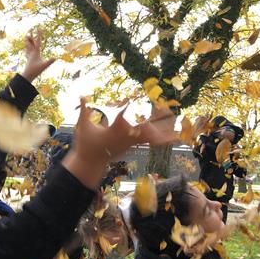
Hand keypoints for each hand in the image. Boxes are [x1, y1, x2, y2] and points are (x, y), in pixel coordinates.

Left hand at [20, 29, 55, 81]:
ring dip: (27, 41)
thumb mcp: (44, 66)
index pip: (38, 41)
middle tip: (31, 29)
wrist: (27, 75)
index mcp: (36, 52)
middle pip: (30, 42)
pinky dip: (27, 49)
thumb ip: (50, 61)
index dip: (39, 34)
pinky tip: (26, 49)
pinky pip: (27, 52)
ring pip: (27, 46)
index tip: (40, 27)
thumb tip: (56, 58)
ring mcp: (29, 55)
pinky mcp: (28, 59)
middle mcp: (31, 52)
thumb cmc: (35, 70)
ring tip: (26, 36)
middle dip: (31, 35)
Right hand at [62, 98, 177, 187]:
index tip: (136, 96)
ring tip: (178, 124)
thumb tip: (81, 95)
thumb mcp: (83, 127)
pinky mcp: (133, 145)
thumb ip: (83, 110)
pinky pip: (150, 141)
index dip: (130, 104)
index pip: (126, 114)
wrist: (90, 163)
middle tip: (170, 109)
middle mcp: (126, 136)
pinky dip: (162, 139)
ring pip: (151, 135)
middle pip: (146, 126)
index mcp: (114, 129)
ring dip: (164, 129)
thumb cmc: (85, 145)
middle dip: (157, 118)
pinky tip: (173, 137)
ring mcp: (131, 142)